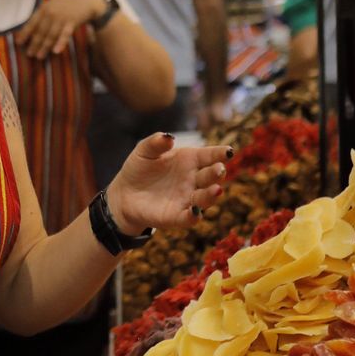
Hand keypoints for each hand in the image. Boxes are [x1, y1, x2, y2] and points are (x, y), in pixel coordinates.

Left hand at [12, 0, 109, 58]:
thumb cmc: (68, 2)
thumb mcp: (53, 3)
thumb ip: (44, 13)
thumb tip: (32, 27)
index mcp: (44, 8)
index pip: (32, 22)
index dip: (25, 33)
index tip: (18, 43)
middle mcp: (51, 13)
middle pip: (40, 31)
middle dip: (34, 44)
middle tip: (29, 54)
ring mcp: (61, 17)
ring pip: (51, 35)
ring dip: (44, 47)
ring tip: (39, 57)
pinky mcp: (72, 21)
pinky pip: (65, 34)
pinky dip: (60, 43)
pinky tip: (56, 51)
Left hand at [107, 133, 231, 232]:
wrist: (125, 193)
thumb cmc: (140, 168)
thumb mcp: (144, 151)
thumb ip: (156, 143)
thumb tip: (168, 137)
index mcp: (190, 160)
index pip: (210, 155)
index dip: (220, 153)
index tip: (228, 152)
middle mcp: (194, 179)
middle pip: (211, 176)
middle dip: (217, 172)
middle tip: (219, 169)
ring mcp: (187, 198)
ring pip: (205, 198)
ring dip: (211, 195)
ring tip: (216, 190)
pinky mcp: (177, 216)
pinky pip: (189, 218)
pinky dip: (194, 216)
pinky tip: (195, 212)